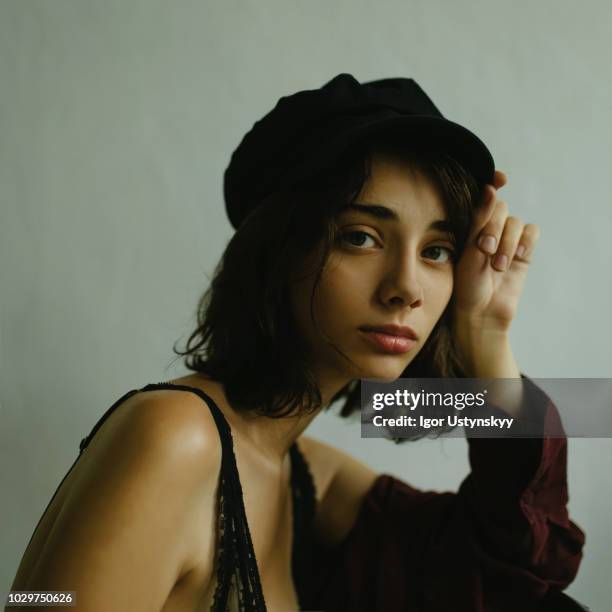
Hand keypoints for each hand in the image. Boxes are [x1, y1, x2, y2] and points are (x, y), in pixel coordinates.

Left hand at [452, 170, 540, 333]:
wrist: (481, 314)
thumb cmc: (466, 285)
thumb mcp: (467, 251)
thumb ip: (479, 220)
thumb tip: (491, 189)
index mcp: (469, 227)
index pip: (483, 197)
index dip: (493, 183)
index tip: (501, 179)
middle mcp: (488, 229)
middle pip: (501, 208)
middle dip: (494, 228)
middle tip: (485, 250)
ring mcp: (506, 240)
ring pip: (516, 222)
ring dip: (507, 242)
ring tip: (498, 265)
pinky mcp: (523, 252)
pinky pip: (532, 232)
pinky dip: (525, 243)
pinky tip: (515, 259)